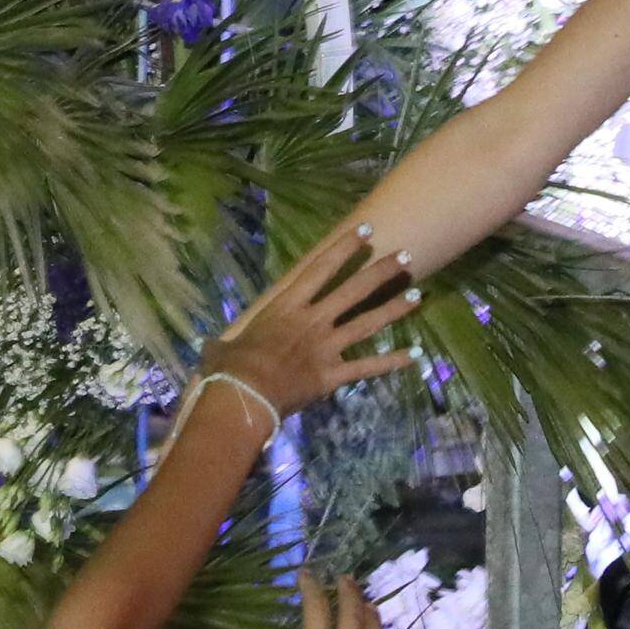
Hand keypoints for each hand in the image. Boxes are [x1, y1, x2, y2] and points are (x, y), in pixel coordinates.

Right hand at [201, 227, 425, 424]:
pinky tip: (415, 355)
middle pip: (355, 290)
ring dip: (394, 308)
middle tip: (405, 256)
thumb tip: (210, 348)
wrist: (243, 397)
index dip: (345, 248)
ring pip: (368, 322)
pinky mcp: (333, 375)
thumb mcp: (223, 347)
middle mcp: (313, 320)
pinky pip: (367, 366)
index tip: (366, 232)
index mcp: (288, 306)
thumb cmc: (229, 368)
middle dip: (381, 272)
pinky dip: (392, 362)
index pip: (322, 269)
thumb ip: (225, 343)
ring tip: (419, 294)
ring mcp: (327, 347)